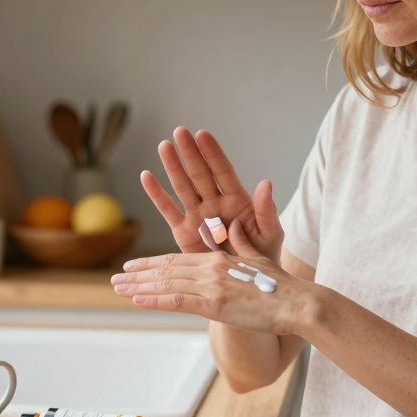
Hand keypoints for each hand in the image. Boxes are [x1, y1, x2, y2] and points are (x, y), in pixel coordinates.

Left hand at [110, 251, 311, 334]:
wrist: (297, 302)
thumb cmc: (281, 285)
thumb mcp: (258, 259)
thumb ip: (241, 244)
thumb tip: (233, 227)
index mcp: (219, 258)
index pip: (178, 260)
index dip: (153, 263)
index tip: (135, 267)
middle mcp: (211, 268)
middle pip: (167, 269)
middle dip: (139, 274)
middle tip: (116, 278)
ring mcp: (212, 285)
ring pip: (166, 283)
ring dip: (139, 287)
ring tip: (117, 289)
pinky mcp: (214, 303)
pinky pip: (177, 300)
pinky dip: (154, 299)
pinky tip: (136, 300)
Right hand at [140, 127, 283, 262]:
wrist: (245, 285)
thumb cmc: (262, 257)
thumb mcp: (270, 235)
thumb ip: (266, 211)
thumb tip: (266, 183)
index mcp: (237, 200)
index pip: (222, 171)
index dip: (213, 154)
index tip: (202, 134)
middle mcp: (214, 203)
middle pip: (200, 174)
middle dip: (190, 153)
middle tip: (179, 131)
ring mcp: (198, 216)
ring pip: (183, 187)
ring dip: (173, 167)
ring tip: (163, 146)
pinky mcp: (183, 232)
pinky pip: (168, 211)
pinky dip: (157, 194)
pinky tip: (147, 176)